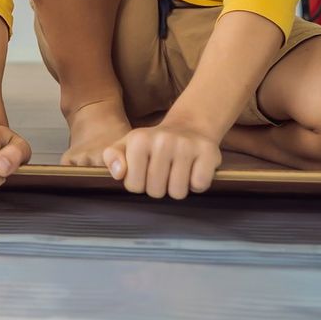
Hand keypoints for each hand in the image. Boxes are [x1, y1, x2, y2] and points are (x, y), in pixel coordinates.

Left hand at [102, 123, 220, 199]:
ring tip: (177, 171)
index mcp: (139, 139)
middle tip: (163, 172)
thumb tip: (119, 173)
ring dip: (178, 188)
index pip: (133, 185)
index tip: (145, 172)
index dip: (139, 184)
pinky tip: (192, 170)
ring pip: (177, 192)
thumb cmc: (154, 143)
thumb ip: (113, 157)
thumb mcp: (127, 145)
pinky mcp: (208, 152)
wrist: (189, 127)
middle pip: (155, 191)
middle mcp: (162, 140)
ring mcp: (186, 145)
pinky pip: (199, 185)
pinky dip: (197, 184)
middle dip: (158, 188)